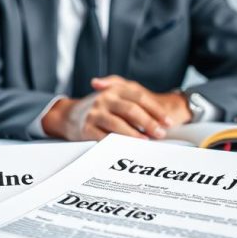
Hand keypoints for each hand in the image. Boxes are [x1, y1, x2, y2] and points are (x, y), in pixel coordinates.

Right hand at [41, 76, 191, 140]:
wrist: (68, 115)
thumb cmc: (99, 108)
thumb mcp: (113, 94)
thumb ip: (134, 97)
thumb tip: (158, 116)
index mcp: (114, 89)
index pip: (139, 97)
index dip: (155, 110)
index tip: (167, 122)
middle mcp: (104, 99)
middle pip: (131, 109)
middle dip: (149, 123)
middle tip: (161, 133)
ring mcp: (95, 113)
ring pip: (118, 124)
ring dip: (135, 134)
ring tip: (147, 141)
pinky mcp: (86, 128)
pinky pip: (104, 137)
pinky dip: (117, 143)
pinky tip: (127, 148)